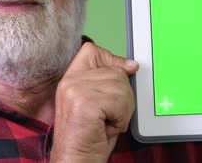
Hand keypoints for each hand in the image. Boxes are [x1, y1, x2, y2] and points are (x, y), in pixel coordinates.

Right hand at [50, 42, 138, 161]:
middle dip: (123, 96)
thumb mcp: (99, 104)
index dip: (111, 60)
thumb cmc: (89, 138)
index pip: (92, 51)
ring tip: (106, 123)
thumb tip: (132, 65)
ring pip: (120, 86)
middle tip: (109, 116)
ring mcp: (75, 90)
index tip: (122, 73)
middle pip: (115, 71)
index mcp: (70, 79)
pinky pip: (119, 102)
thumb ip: (109, 82)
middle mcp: (69, 82)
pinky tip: (106, 128)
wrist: (76, 161)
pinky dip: (121, 119)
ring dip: (123, 110)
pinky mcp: (84, 103)